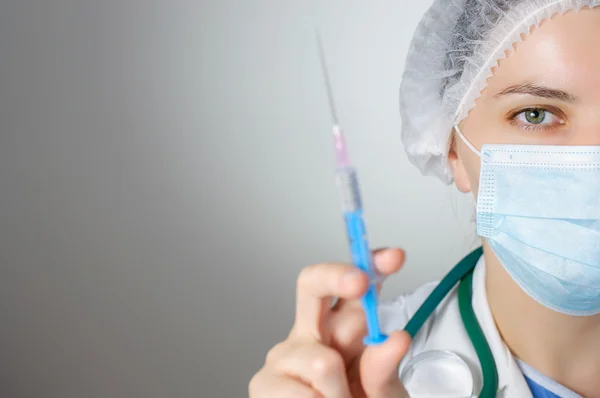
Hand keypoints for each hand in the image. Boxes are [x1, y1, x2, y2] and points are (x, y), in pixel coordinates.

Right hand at [249, 248, 410, 397]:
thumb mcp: (382, 392)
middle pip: (313, 283)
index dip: (372, 266)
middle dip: (337, 276)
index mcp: (345, 327)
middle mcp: (312, 331)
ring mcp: (285, 354)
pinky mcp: (263, 382)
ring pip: (322, 362)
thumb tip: (395, 338)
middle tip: (360, 283)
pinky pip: (301, 395)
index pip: (355, 288)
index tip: (392, 258)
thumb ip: (384, 369)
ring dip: (340, 395)